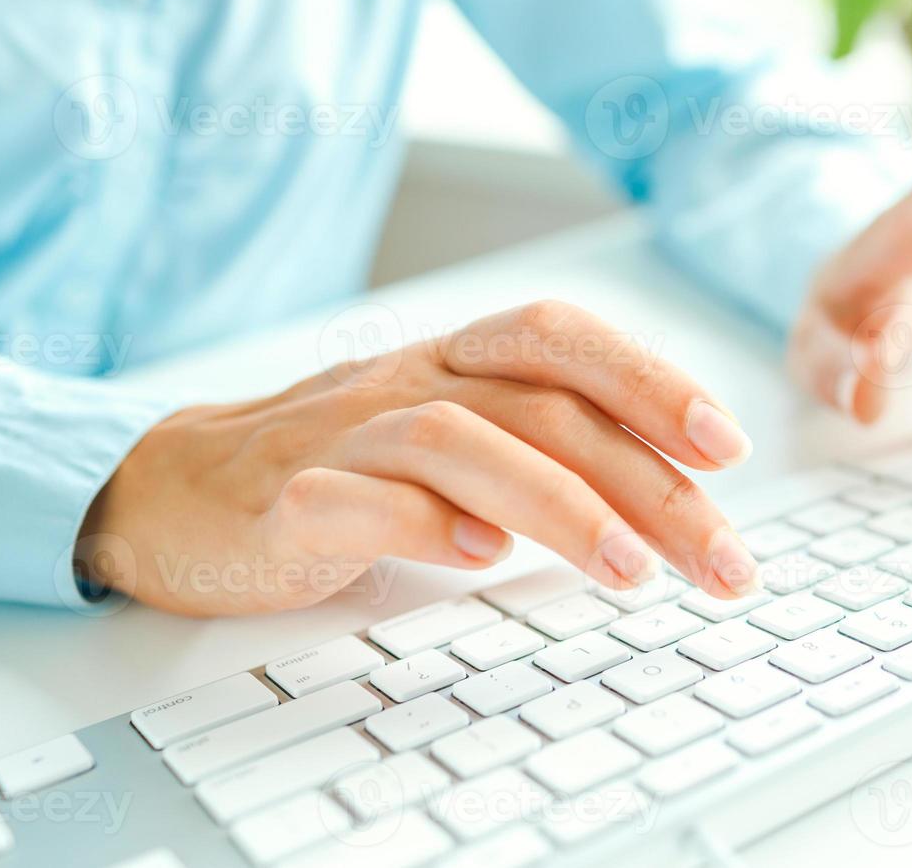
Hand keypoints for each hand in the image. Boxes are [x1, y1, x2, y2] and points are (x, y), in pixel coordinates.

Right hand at [77, 301, 758, 615]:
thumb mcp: (458, 433)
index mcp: (457, 358)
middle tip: (721, 560)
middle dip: (647, 484)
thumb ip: (547, 447)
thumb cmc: (352, 462)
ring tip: (629, 572)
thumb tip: (674, 496)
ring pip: (456, 443)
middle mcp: (409, 382)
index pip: (564, 340)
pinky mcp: (282, 500)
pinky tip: (478, 558)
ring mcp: (342, 436)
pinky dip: (418, 525)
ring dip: (557, 506)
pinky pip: (347, 501)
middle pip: (541, 408)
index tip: (727, 448)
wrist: (184, 487)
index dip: (650, 381)